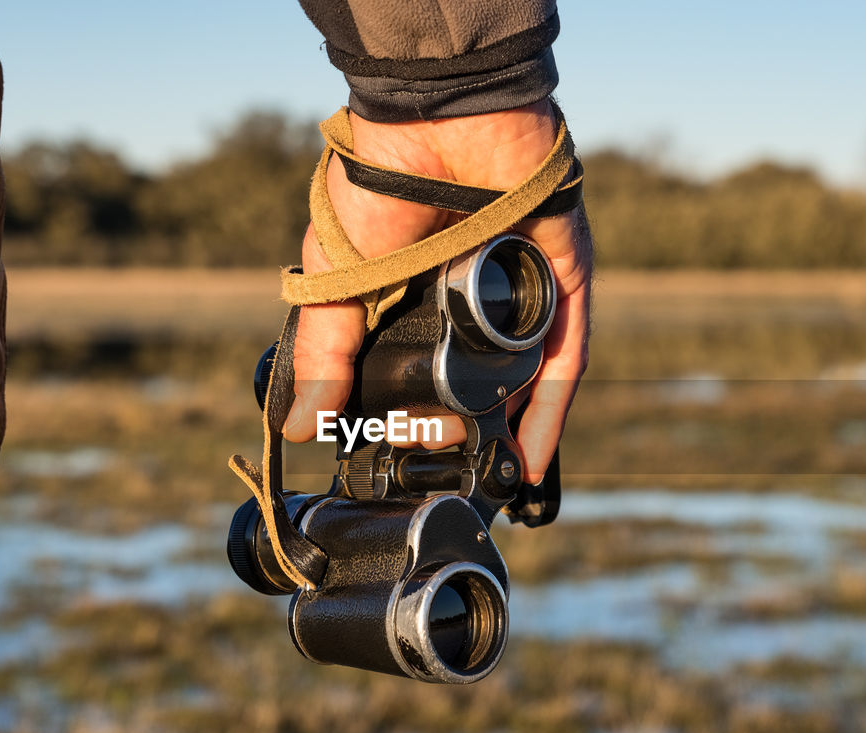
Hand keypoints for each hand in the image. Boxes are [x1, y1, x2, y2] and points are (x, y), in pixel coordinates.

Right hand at [281, 99, 591, 484]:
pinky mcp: (562, 275)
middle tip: (447, 458)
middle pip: (478, 377)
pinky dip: (550, 402)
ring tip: (498, 476)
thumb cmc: (376, 187)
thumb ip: (326, 351)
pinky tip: (535, 450)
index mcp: (421, 294)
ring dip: (515, 426)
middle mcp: (475, 295)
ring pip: (526, 372)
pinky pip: (564, 349)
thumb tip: (301, 424)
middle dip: (464, 426)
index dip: (413, 415)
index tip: (401, 451)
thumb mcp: (337, 280)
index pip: (422, 370)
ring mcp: (522, 287)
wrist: (434, 123)